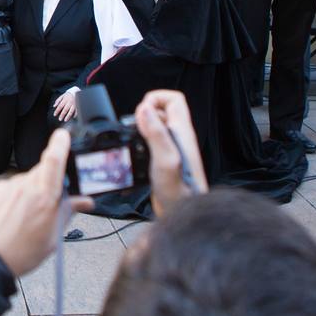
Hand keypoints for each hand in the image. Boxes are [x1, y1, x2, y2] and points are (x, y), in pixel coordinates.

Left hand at [0, 129, 92, 275]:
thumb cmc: (19, 253)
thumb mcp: (52, 238)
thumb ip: (67, 213)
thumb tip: (84, 202)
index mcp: (44, 198)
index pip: (54, 161)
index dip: (60, 144)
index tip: (63, 135)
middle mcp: (24, 187)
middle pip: (40, 173)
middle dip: (46, 184)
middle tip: (44, 207)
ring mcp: (5, 188)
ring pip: (23, 183)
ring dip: (26, 194)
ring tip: (21, 220)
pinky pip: (6, 189)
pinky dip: (9, 199)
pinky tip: (6, 218)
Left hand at [52, 88, 78, 121]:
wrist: (76, 91)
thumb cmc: (68, 94)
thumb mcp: (62, 96)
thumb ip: (58, 100)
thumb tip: (54, 106)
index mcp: (65, 99)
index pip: (60, 106)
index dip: (57, 111)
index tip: (54, 115)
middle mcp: (69, 102)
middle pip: (65, 109)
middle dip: (62, 115)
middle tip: (60, 119)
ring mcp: (74, 104)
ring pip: (71, 111)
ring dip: (68, 116)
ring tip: (65, 120)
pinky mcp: (78, 105)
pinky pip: (77, 110)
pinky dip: (75, 114)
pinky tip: (73, 117)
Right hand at [132, 89, 206, 218]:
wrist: (183, 216)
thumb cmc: (180, 193)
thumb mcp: (165, 160)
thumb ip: (156, 134)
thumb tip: (144, 109)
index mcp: (182, 132)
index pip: (174, 99)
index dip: (155, 99)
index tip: (141, 113)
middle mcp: (178, 138)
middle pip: (161, 112)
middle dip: (143, 115)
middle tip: (134, 130)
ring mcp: (171, 150)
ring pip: (153, 128)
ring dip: (139, 131)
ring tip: (133, 144)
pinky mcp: (163, 162)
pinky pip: (150, 144)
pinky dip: (139, 146)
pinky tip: (134, 159)